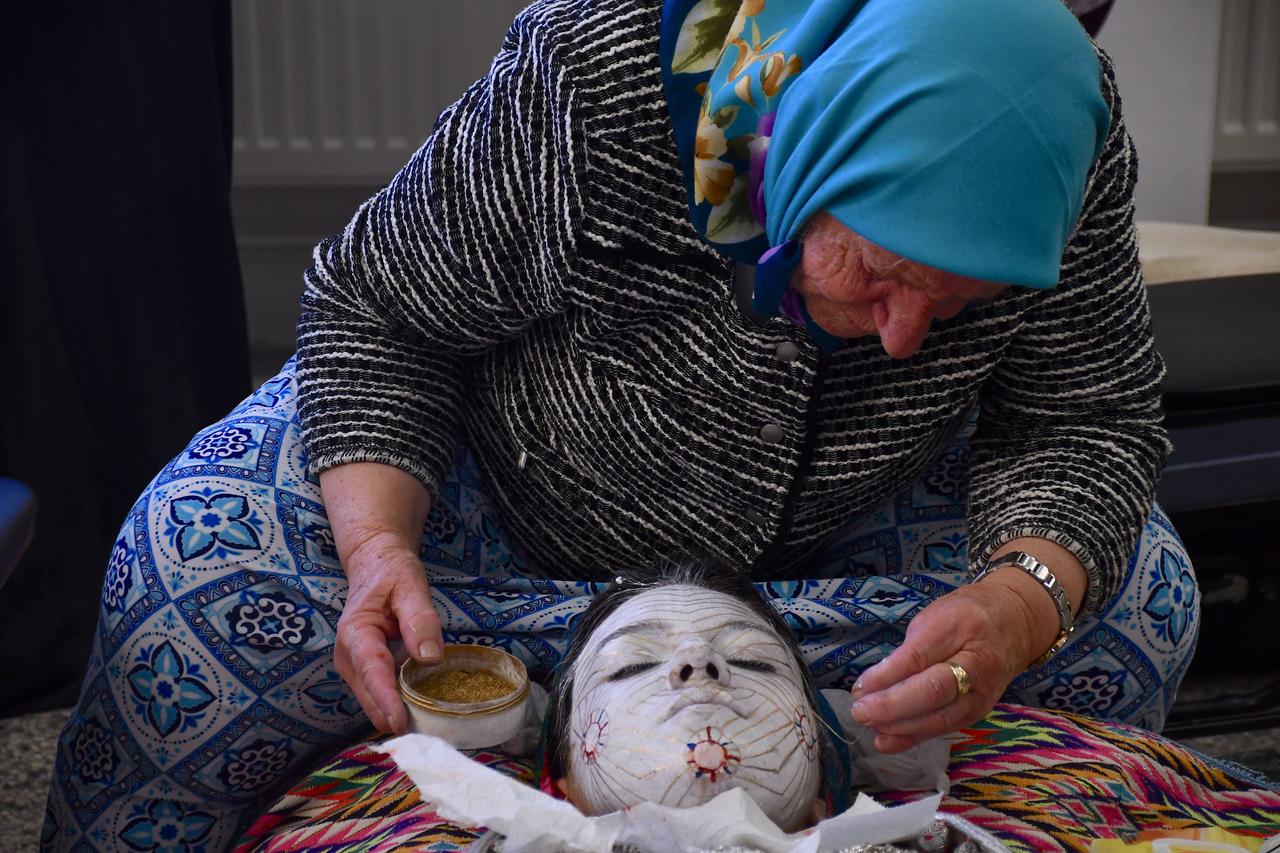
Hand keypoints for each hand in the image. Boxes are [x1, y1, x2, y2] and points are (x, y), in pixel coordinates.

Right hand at [334, 531, 442, 733]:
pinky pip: (380, 695)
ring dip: (396, 715)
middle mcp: (348, 656)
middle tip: (428, 737)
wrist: (375, 563)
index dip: (387, 701)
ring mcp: (355, 667)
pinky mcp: (366, 671)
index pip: (373, 673)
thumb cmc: (391, 572)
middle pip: (370, 697)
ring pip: (374, 702)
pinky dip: (398, 706)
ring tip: (429, 730)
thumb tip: (431, 656)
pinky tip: (422, 713)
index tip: (401, 724)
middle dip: (394, 717)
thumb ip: (420, 619)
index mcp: (356, 634)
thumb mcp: (410, 585)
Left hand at [847, 581, 1045, 753]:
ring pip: (940, 717)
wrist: (1016, 623)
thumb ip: (908, 650)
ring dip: (899, 726)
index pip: (919, 657)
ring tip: (869, 724)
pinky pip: (944, 728)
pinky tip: (886, 742)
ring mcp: (983, 692)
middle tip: (860, 711)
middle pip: (933, 692)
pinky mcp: (980, 712)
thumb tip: (872, 684)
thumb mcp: (933, 618)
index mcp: (961, 627)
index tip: (860, 686)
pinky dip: (912, 737)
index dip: (887, 676)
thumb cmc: (965, 614)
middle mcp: (977, 663)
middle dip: (892, 706)